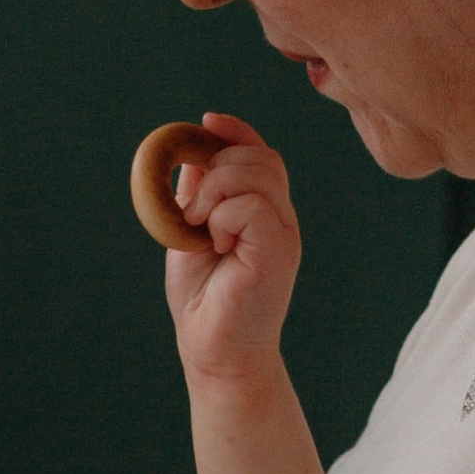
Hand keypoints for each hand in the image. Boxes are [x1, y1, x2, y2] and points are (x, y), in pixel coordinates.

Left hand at [162, 111, 300, 388]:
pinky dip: (221, 217)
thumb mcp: (192, 232)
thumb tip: (190, 154)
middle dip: (217, 166)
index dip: (236, 131)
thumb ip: (197, 194)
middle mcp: (281, 219)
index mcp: (265, 211)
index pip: (261, 154)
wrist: (214, 351)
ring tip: (198, 227)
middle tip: (191, 211)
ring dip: (215, 191)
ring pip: (256, 173)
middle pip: (261, 157)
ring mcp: (284, 235)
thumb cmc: (204, 298)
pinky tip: (214, 245)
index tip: (207, 122)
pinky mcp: (278, 253)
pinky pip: (251, 207)